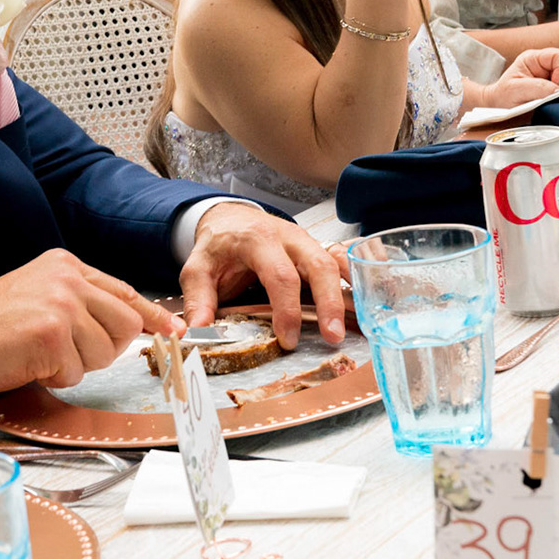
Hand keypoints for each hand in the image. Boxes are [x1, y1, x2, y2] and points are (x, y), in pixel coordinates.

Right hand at [0, 249, 178, 393]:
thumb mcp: (40, 294)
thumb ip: (81, 302)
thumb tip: (129, 325)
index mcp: (67, 266)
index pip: (124, 292)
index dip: (152, 316)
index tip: (174, 330)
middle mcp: (68, 279)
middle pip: (124, 325)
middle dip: (103, 349)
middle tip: (65, 352)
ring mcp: (61, 304)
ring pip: (103, 353)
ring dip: (74, 366)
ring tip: (39, 353)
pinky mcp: (52, 334)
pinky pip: (76, 372)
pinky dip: (54, 377)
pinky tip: (29, 361)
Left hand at [180, 202, 346, 348]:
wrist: (230, 219)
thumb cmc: (217, 247)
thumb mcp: (197, 269)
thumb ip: (198, 300)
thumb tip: (198, 332)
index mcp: (257, 240)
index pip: (280, 275)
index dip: (287, 309)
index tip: (288, 339)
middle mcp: (288, 236)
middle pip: (317, 265)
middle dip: (329, 302)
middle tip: (332, 336)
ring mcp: (306, 241)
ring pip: (334, 262)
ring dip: (344, 295)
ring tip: (350, 328)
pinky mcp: (316, 247)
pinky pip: (341, 259)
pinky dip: (353, 279)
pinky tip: (361, 302)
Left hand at [471, 47, 558, 109]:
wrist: (498, 107)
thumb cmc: (503, 95)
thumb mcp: (514, 90)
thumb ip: (536, 87)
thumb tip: (557, 90)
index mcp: (533, 59)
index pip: (557, 56)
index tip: (556, 86)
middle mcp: (544, 66)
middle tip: (551, 96)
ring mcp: (550, 77)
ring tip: (546, 100)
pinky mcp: (554, 89)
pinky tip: (549, 102)